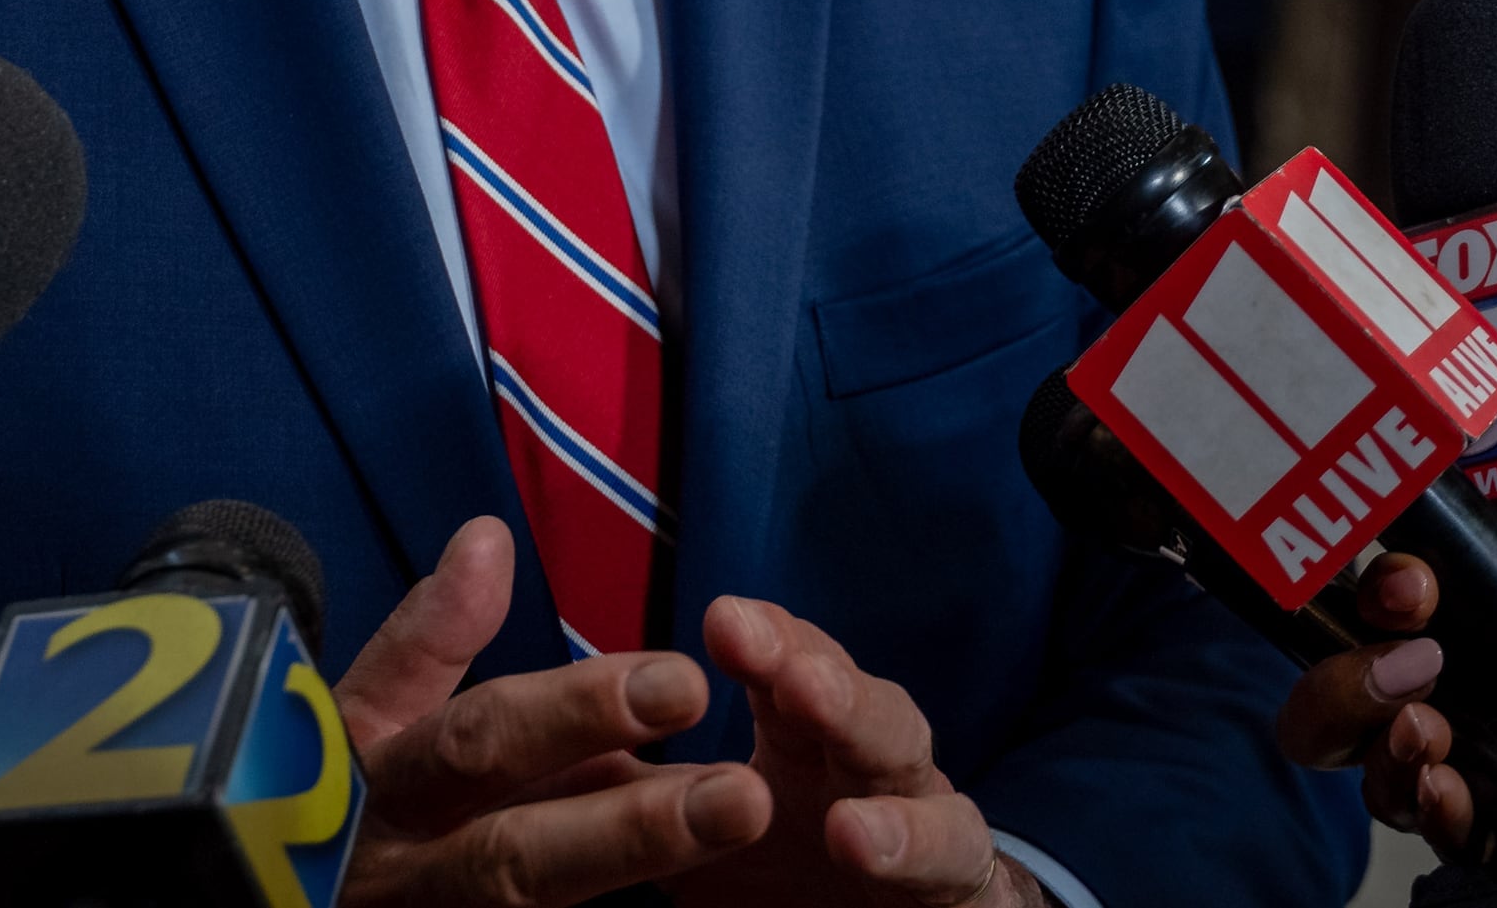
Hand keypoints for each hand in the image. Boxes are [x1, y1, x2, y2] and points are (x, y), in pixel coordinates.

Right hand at [334, 517, 770, 904]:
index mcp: (373, 780)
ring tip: (736, 818)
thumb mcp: (364, 710)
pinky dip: (620, 905)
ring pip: (531, 896)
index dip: (574, 712)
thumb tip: (488, 536)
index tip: (684, 678)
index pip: (471, 738)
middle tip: (742, 789)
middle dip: (627, 821)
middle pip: (512, 852)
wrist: (293, 897)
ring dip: (635, 861)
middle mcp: (397, 866)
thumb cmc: (342, 788)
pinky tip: (711, 887)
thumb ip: (429, 636)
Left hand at [672, 598, 1036, 907]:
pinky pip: (950, 852)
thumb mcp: (706, 837)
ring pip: (901, 748)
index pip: (779, 666)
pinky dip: (912, 841)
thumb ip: (642, 795)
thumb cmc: (793, 878)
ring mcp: (918, 808)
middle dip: (809, 666)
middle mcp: (860, 758)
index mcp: (795, 737)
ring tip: (815, 712)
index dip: (762, 642)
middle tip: (769, 652)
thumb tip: (536, 758)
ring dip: (862, 725)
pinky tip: (860, 837)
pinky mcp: (961, 878)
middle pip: (840, 693)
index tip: (725, 618)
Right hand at [1276, 495, 1496, 855]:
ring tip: (1431, 733)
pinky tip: (1452, 792)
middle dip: (1344, 674)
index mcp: (1480, 597)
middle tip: (1415, 668)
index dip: (1374, 586)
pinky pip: (1433, 822)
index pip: (1381, 587)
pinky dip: (1425, 807)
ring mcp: (1479, 748)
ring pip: (1367, 754)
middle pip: (1342, 677)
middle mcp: (1461, 672)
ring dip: (1376, 742)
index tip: (1414, 590)